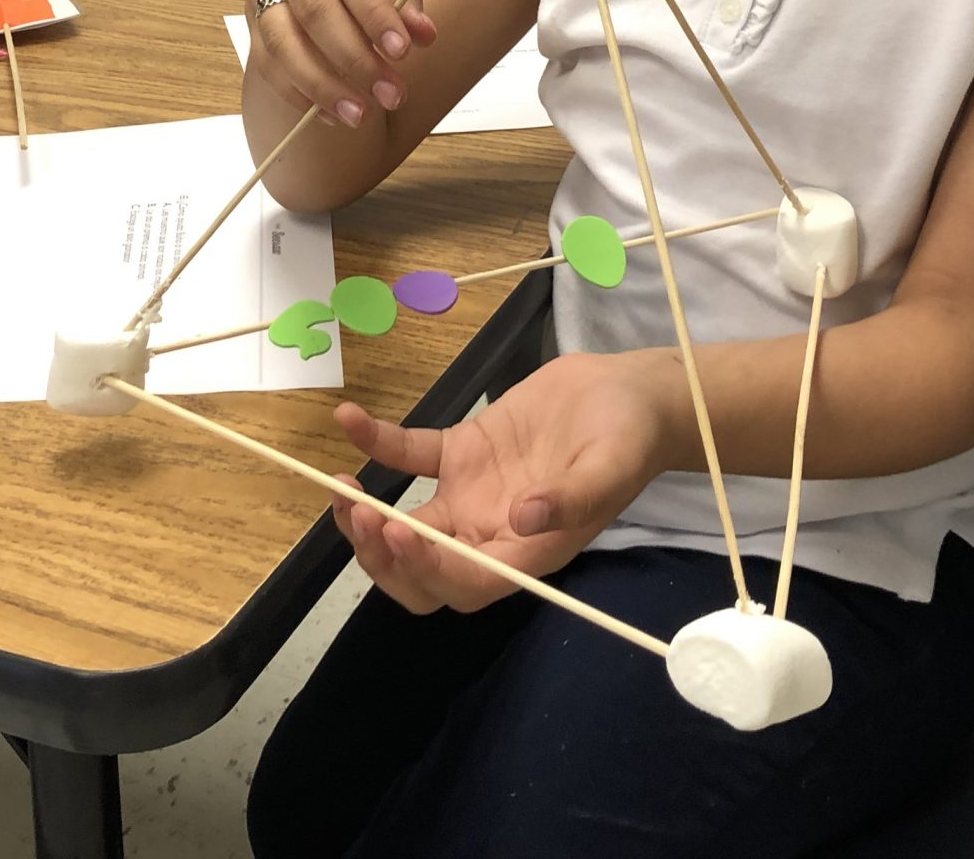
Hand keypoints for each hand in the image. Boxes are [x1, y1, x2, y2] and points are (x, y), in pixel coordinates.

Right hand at [248, 0, 435, 127]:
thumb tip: (420, 35)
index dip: (374, 12)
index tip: (403, 53)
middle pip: (313, 8)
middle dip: (355, 58)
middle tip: (392, 94)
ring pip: (282, 41)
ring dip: (323, 85)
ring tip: (361, 116)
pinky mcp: (249, 19)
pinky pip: (267, 63)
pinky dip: (299, 94)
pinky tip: (333, 114)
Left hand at [328, 351, 678, 612]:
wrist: (632, 392)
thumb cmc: (631, 437)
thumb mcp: (611, 466)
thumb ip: (572, 498)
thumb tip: (524, 519)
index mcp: (527, 552)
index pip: (465, 582)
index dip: (427, 569)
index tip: (398, 533)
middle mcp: (490, 533)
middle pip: (422, 569)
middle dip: (383, 556)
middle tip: (360, 514)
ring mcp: (471, 495)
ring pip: (405, 522)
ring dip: (367, 514)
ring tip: (340, 488)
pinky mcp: (462, 453)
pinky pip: (410, 455)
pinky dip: (378, 443)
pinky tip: (350, 419)